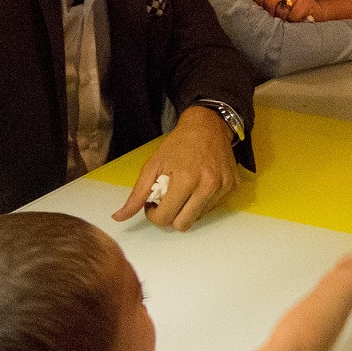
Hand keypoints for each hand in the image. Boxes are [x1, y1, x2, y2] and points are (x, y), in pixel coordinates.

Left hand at [112, 106, 239, 229]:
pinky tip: (197, 187)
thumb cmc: (178, 144)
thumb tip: (119, 217)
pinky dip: (201, 203)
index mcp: (186, 179)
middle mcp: (208, 186)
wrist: (208, 126)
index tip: (153, 204)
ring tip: (182, 191)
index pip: (166, 217)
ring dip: (186, 210)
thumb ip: (137, 194)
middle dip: (170, 217)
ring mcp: (223, 188)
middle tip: (166, 201)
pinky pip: (211, 209)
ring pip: (198, 218)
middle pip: (183, 224)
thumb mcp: (153, 165)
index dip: (154, 215)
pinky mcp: (232, 188)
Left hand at [253, 0, 316, 22]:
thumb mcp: (277, 4)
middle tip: (276, 19)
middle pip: (269, 3)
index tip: (263, 11)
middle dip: (271, 14)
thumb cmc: (290, 10)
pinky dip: (293, 22)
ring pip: (281, 11)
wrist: (315, 12)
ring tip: (286, 20)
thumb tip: (254, 14)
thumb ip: (265, 6)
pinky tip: (296, 21)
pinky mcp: (305, 4)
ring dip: (283, 20)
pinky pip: (292, 17)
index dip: (259, 2)